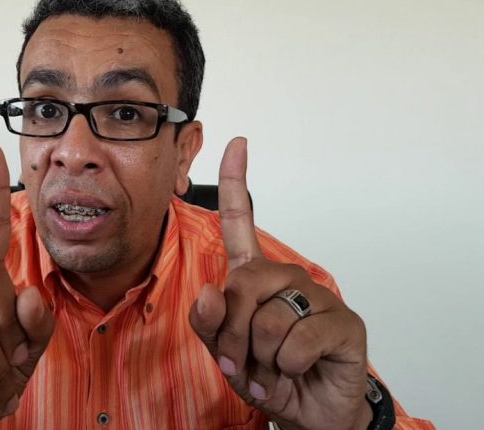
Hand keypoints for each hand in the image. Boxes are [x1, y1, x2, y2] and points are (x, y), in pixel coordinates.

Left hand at [189, 138, 370, 429]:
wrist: (306, 413)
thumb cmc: (265, 374)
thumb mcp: (225, 352)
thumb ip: (209, 323)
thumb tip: (210, 293)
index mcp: (255, 277)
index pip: (243, 221)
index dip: (238, 181)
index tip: (238, 142)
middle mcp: (286, 279)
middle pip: (243, 283)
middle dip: (231, 334)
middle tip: (240, 362)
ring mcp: (317, 297)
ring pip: (267, 316)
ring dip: (258, 356)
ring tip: (270, 369)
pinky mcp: (343, 322)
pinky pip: (297, 338)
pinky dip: (286, 366)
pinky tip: (296, 369)